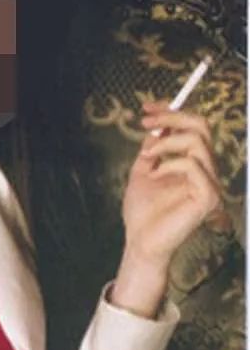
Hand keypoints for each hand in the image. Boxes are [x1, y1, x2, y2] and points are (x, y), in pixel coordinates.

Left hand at [111, 101, 221, 318]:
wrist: (140, 241)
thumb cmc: (142, 212)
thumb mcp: (143, 171)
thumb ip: (153, 148)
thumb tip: (157, 124)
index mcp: (194, 163)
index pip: (194, 127)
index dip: (172, 112)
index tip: (147, 107)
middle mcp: (206, 170)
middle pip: (201, 127)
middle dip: (172, 117)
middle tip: (146, 122)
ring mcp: (210, 184)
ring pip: (196, 142)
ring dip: (166, 143)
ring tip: (148, 158)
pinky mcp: (207, 197)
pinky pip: (193, 166)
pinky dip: (169, 165)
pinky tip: (155, 176)